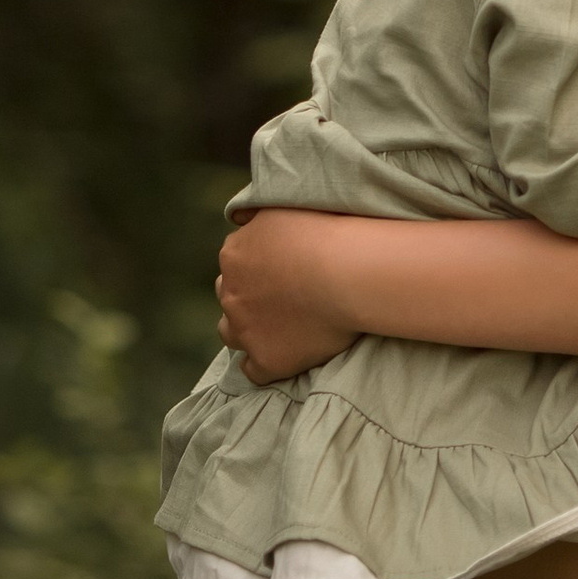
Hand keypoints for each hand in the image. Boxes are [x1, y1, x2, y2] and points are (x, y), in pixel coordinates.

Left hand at [216, 207, 361, 384]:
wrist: (347, 272)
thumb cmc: (323, 233)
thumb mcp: (280, 208)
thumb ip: (254, 216)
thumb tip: (239, 219)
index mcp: (233, 254)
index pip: (235, 263)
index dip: (257, 267)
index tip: (281, 269)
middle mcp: (231, 293)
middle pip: (230, 296)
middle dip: (248, 296)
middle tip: (281, 296)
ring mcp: (245, 330)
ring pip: (231, 333)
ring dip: (248, 329)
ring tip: (277, 327)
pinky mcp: (266, 360)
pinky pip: (253, 371)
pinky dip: (265, 363)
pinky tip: (283, 355)